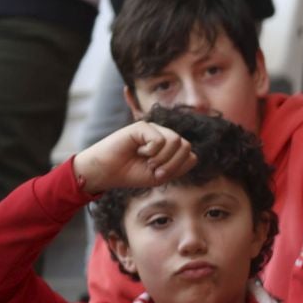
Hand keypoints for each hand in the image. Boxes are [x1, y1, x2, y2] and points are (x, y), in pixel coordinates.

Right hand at [73, 121, 194, 193]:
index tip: (160, 175)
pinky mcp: (142, 126)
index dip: (178, 168)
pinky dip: (151, 151)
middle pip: (186, 146)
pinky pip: (160, 139)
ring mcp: (153, 129)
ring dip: (162, 158)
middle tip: (154, 169)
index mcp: (170, 148)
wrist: (107, 172)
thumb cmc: (132, 173)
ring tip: (147, 161)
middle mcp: (163, 136)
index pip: (190, 155)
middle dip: (172, 164)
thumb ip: (178, 167)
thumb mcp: (160, 176)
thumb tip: (194, 156)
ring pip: (176, 141)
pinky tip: (138, 151)